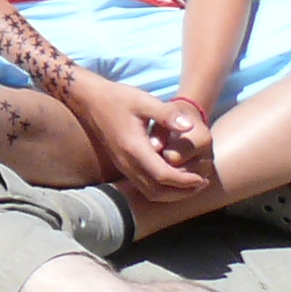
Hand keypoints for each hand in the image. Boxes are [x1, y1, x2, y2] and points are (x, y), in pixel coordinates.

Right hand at [75, 75, 214, 196]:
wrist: (89, 100)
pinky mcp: (122, 165)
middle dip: (182, 192)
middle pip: (157, 191)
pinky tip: (173, 178)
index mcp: (134, 148)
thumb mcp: (143, 100)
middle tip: (201, 184)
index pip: (163, 175)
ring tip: (191, 185)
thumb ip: (166, 113)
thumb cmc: (117, 98)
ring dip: (172, 193)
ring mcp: (123, 166)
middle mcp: (127, 162)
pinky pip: (143, 186)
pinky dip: (161, 188)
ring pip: (150, 192)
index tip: (201, 178)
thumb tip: (189, 125)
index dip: (185, 181)